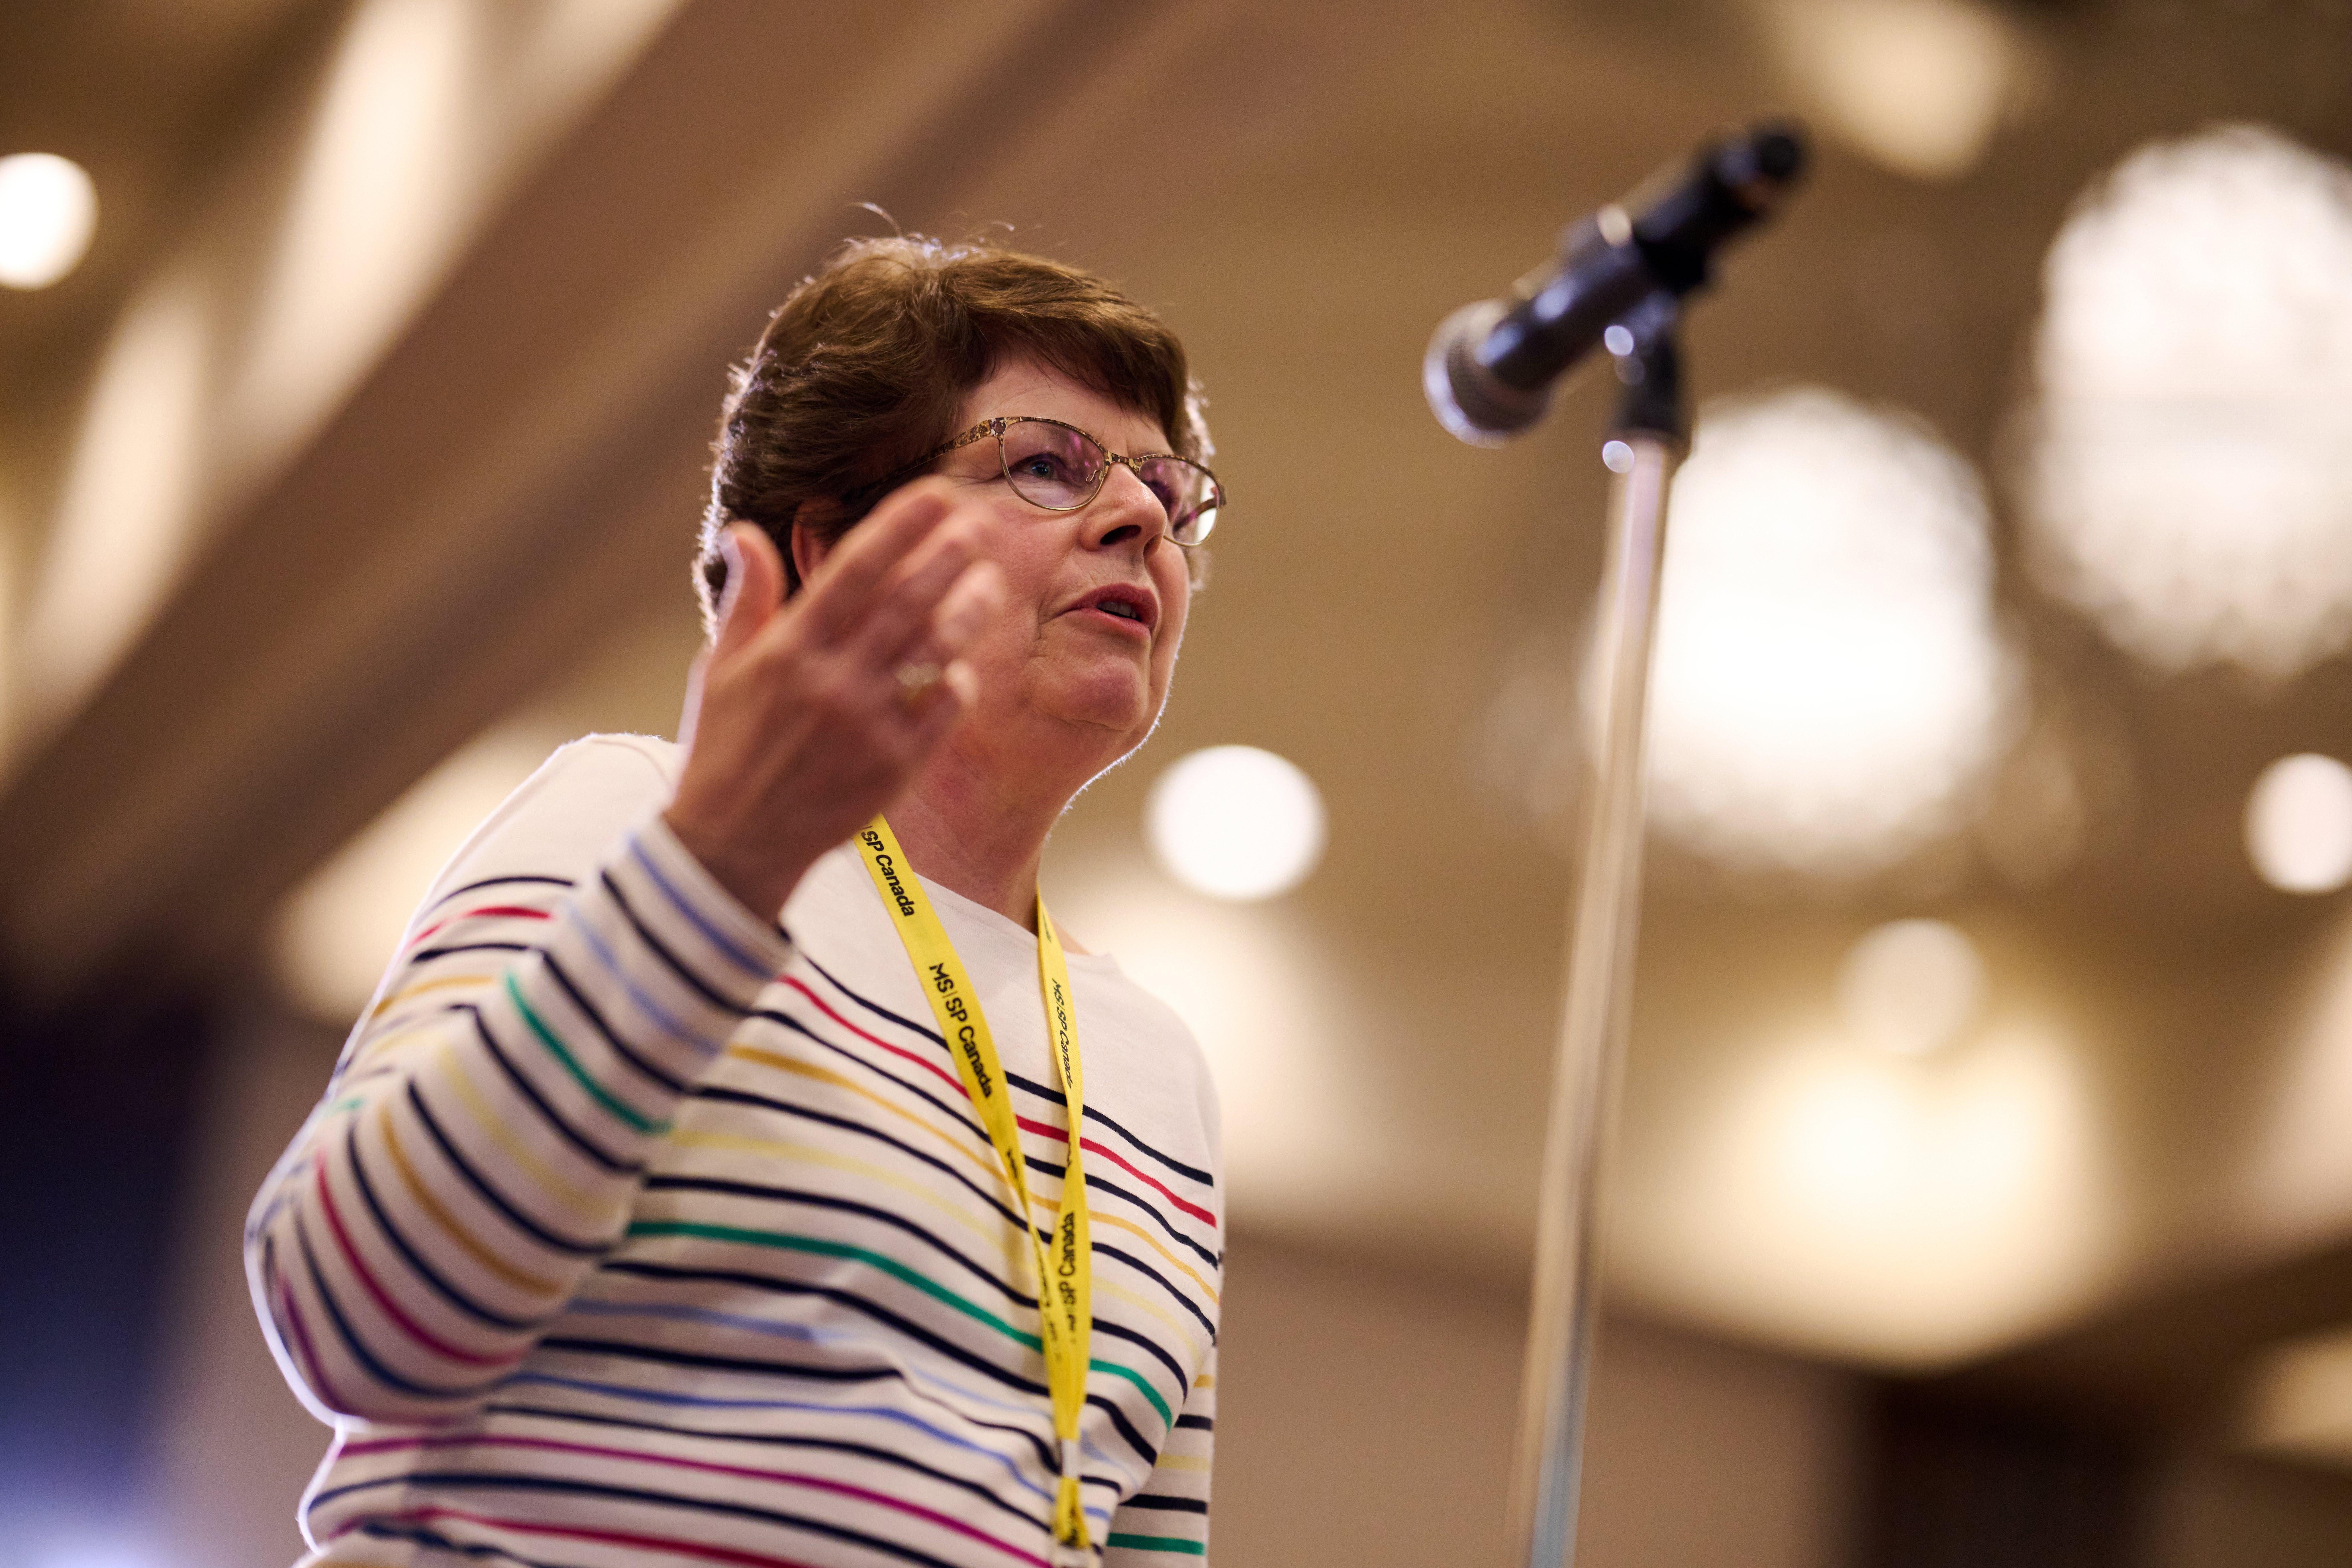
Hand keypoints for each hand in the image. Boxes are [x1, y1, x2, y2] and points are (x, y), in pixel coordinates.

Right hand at [666, 480, 1004, 916]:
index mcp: (788, 650)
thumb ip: (746, 600)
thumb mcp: (721, 669)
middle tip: (980, 522)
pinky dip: (956, 683)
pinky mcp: (895, 766)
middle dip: (948, 555)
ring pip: (935, 651)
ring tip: (991, 581)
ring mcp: (868, 725)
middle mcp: (833, 681)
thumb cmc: (723, 750)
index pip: (855, 570)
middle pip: (906, 601)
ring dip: (968, 610)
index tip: (935, 494)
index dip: (899, 527)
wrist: (734, 844)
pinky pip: (942, 710)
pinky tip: (963, 665)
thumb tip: (745, 532)